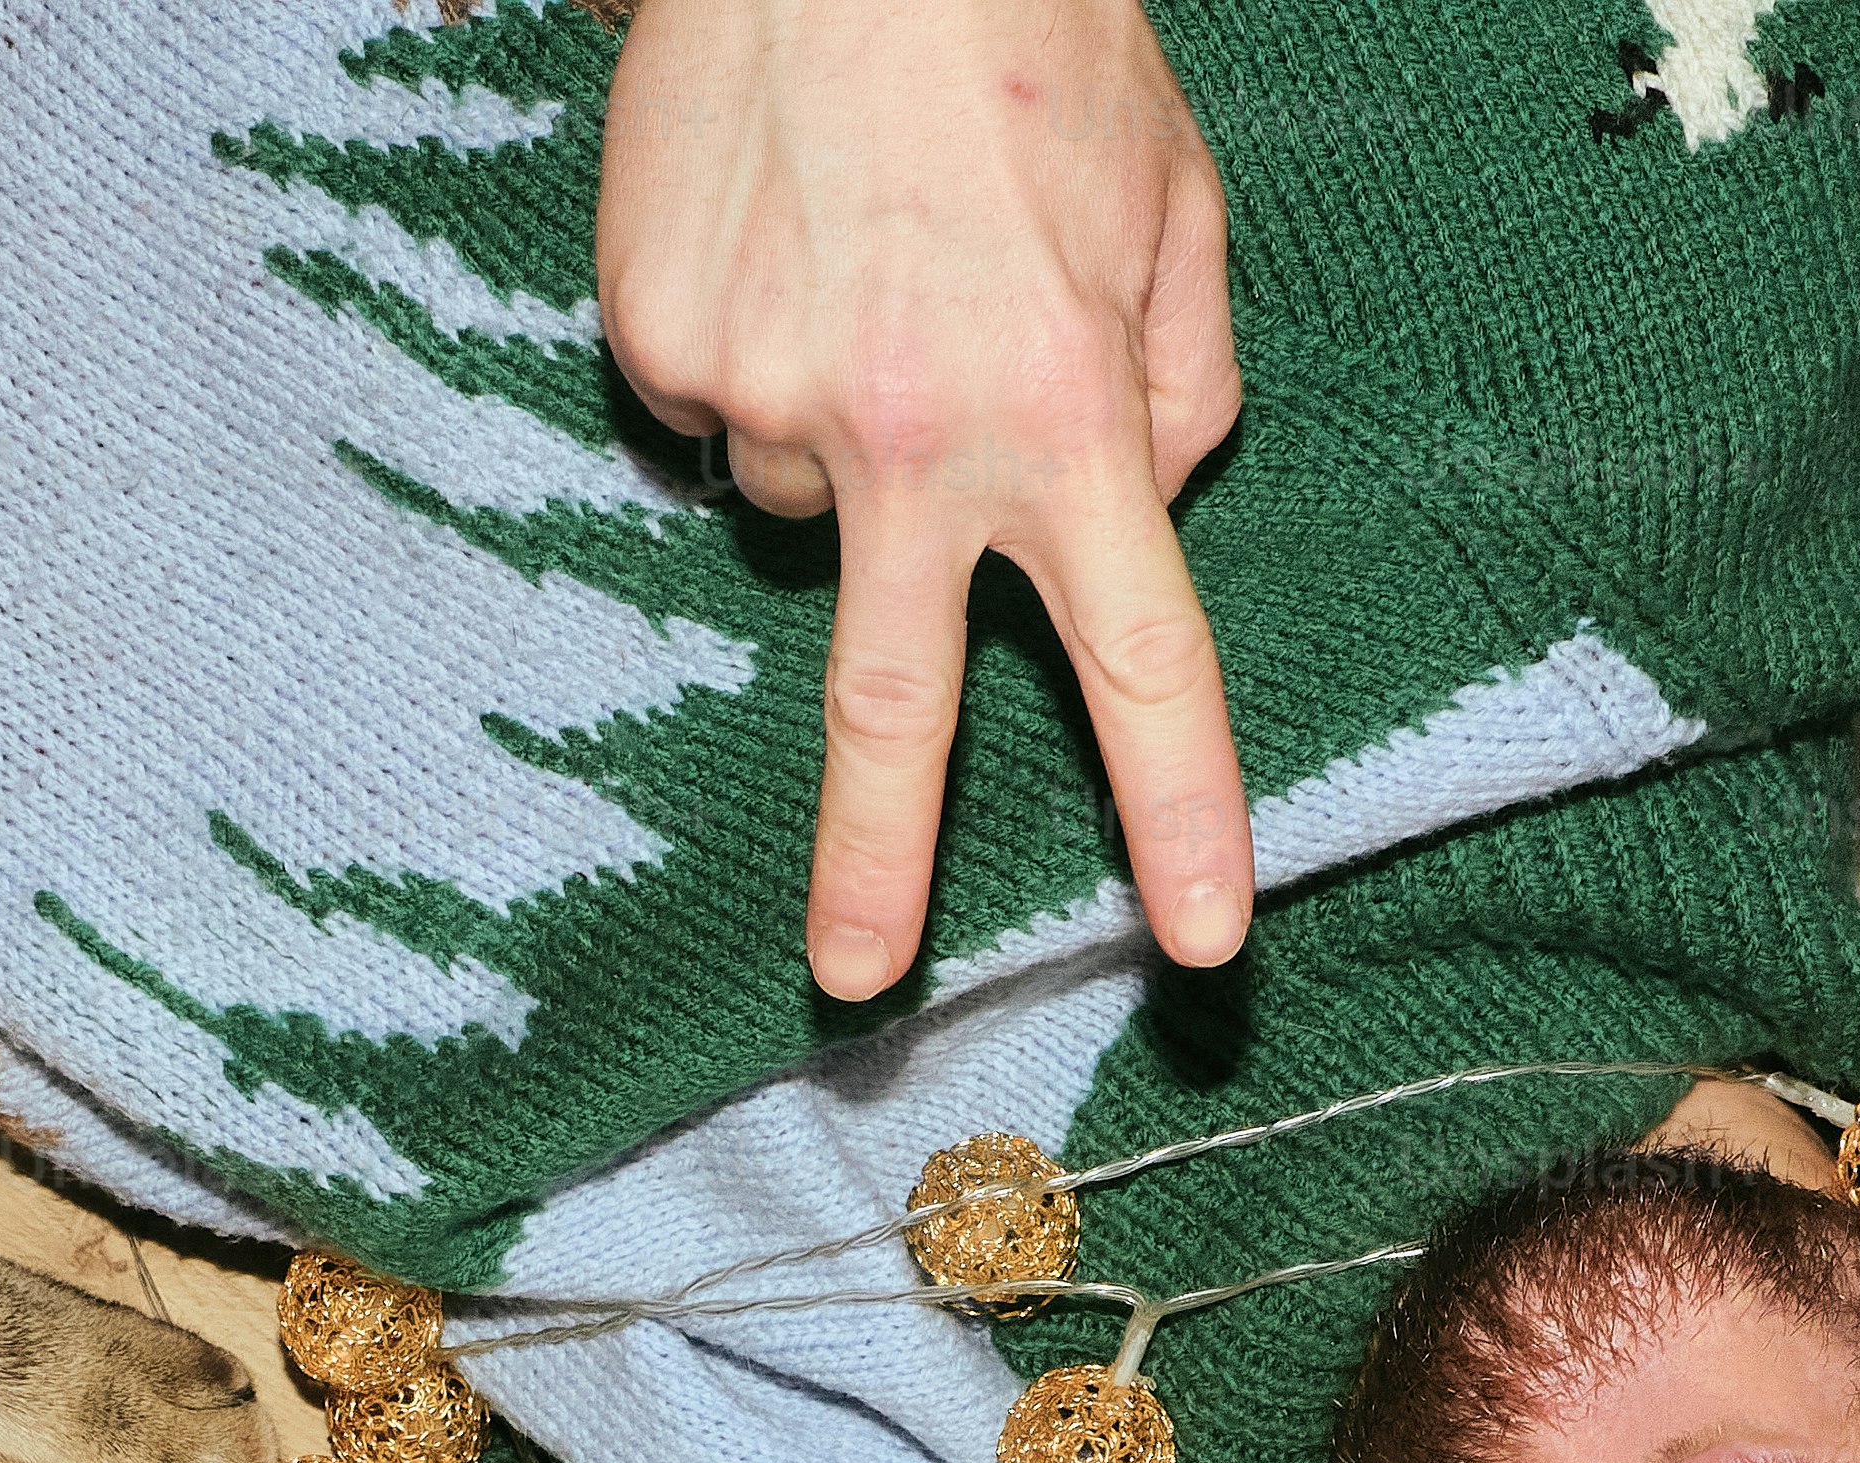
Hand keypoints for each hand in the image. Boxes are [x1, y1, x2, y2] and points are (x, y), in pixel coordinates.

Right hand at [595, 0, 1247, 996]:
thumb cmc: (1031, 35)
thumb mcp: (1172, 200)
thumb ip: (1179, 377)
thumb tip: (1147, 495)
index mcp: (1067, 410)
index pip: (1142, 654)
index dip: (1181, 810)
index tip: (1200, 945)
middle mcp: (911, 434)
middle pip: (893, 704)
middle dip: (874, 859)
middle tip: (856, 972)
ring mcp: (766, 398)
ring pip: (796, 492)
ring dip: (829, 424)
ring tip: (858, 263)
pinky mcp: (658, 345)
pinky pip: (707, 402)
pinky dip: (741, 348)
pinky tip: (774, 234)